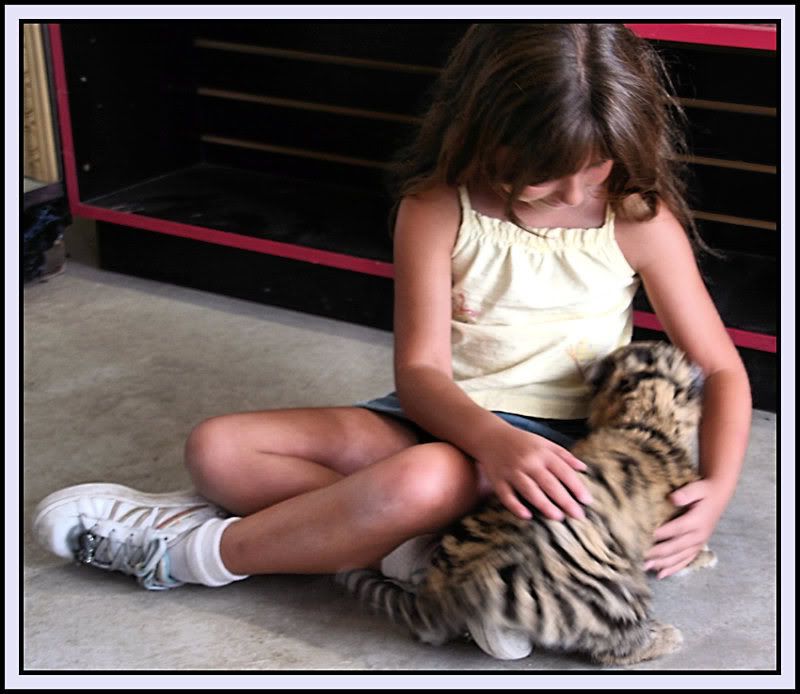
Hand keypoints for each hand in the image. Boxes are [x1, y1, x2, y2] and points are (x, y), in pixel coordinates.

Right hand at [475, 424, 592, 521]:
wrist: (489, 436)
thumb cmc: (521, 441)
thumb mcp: (544, 442)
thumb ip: (564, 455)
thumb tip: (584, 469)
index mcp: (542, 453)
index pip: (563, 471)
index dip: (576, 486)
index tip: (587, 501)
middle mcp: (528, 462)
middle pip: (549, 484)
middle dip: (565, 501)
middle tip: (578, 516)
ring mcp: (512, 472)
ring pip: (529, 490)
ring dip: (544, 505)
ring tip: (558, 517)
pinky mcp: (497, 480)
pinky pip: (506, 496)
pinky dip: (516, 506)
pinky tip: (527, 516)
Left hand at [644, 479, 725, 578]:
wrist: (719, 496)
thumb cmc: (704, 491)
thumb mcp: (697, 488)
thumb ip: (686, 493)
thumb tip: (673, 498)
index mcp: (697, 522)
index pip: (675, 529)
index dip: (660, 534)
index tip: (643, 537)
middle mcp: (698, 536)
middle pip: (675, 547)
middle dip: (657, 553)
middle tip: (639, 556)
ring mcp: (698, 543)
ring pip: (679, 557)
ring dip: (662, 563)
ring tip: (645, 566)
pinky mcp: (697, 547)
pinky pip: (685, 561)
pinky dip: (673, 568)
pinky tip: (660, 574)